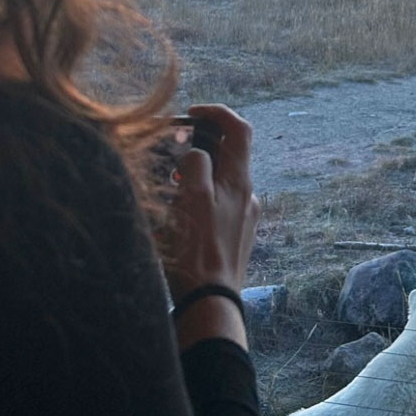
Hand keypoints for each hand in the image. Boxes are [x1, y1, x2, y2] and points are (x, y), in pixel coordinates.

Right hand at [165, 104, 259, 301]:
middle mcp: (246, 195)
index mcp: (239, 181)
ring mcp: (242, 216)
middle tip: (171, 152)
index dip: (217, 113)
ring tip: (168, 186)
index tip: (191, 113)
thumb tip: (194, 153)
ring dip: (195, 174)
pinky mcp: (234, 235)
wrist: (211, 302)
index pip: (239, 129)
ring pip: (219, 180)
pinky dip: (197, 197)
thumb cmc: (198, 251)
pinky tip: (176, 213)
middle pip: (228, 154)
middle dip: (199, 146)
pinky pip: (217, 204)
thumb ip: (195, 166)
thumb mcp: (193, 199)